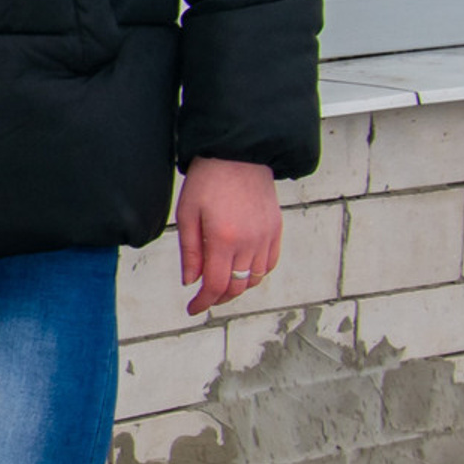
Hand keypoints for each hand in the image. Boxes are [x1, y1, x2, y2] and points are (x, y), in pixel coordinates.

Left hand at [176, 157, 283, 313]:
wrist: (239, 155)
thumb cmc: (208, 180)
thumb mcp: (187, 214)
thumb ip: (190, 252)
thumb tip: (191, 281)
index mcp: (224, 239)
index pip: (216, 285)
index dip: (204, 302)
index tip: (193, 309)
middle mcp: (249, 242)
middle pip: (237, 287)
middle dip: (219, 298)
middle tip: (204, 299)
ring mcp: (266, 237)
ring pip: (254, 278)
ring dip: (237, 287)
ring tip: (220, 285)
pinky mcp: (276, 229)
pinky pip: (269, 264)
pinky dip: (255, 274)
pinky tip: (242, 271)